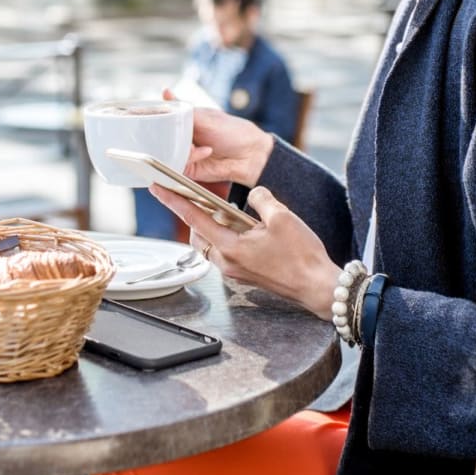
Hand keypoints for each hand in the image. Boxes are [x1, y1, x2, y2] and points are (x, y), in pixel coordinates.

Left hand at [149, 183, 339, 319]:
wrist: (318, 286)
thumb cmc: (301, 255)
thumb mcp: (281, 216)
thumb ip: (261, 199)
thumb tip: (255, 195)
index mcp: (231, 247)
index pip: (194, 219)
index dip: (174, 201)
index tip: (158, 188)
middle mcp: (228, 262)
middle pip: (199, 234)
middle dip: (196, 214)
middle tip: (201, 196)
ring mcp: (236, 271)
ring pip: (212, 244)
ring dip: (214, 226)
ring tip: (230, 210)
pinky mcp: (246, 274)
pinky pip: (226, 251)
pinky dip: (228, 236)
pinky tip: (246, 226)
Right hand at [161, 88, 272, 187]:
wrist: (251, 156)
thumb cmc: (233, 131)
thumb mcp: (207, 117)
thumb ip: (183, 109)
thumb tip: (165, 93)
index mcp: (185, 121)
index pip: (161, 118)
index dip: (152, 116)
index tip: (143, 114)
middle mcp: (182, 138)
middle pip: (160, 137)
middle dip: (161, 135)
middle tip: (167, 131)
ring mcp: (184, 154)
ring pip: (166, 152)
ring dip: (178, 147)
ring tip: (196, 143)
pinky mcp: (188, 170)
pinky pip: (177, 165)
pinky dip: (188, 158)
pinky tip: (205, 152)